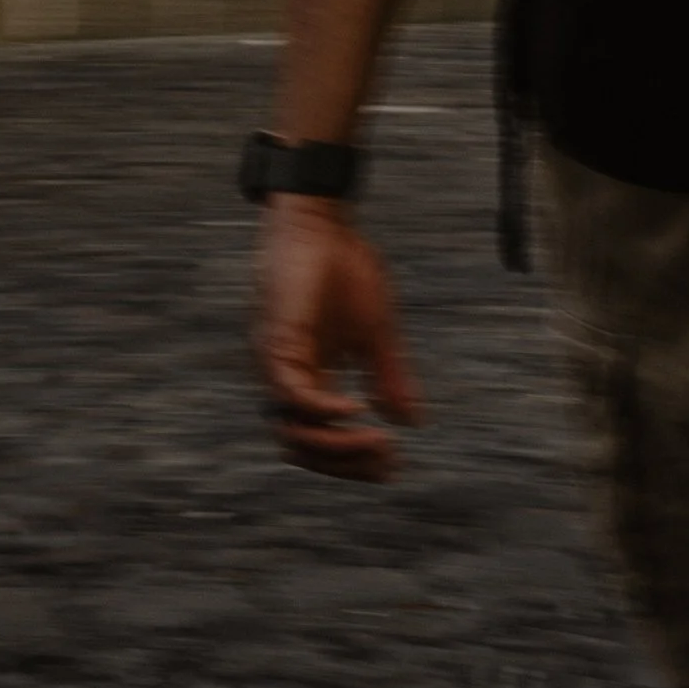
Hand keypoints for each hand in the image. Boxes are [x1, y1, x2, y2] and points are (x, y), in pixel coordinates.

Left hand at [252, 198, 422, 479]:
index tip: (393, 466)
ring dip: (335, 446)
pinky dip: (322, 409)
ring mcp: (278, 364)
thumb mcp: (377, 332)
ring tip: (376, 440)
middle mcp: (286, 379)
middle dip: (346, 463)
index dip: (353, 460)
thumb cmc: (344, 269)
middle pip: (302, 447)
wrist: (321, 221)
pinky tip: (355, 408)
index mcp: (308, 379)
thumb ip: (390, 377)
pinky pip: (291, 393)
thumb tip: (411, 421)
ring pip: (292, 431)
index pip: (321, 438)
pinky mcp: (277, 343)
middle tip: (387, 462)